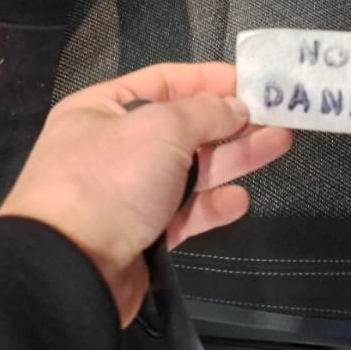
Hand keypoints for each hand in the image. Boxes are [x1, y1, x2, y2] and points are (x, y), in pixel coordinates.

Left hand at [0, 63, 291, 325]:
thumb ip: (205, 112)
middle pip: (185, 126)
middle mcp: (116, 146)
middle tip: (278, 114)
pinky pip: (185, 212)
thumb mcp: (160, 129)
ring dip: (234, 157)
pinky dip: (212, 205)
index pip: (166, 81)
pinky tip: (239, 199)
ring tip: (280, 143)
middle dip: (231, 120)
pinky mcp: (144, 232)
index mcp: (104, 109)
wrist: (70, 270)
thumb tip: (235, 106)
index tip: (253, 81)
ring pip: (191, 169)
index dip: (210, 79)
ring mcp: (129, 192)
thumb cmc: (110, 181)